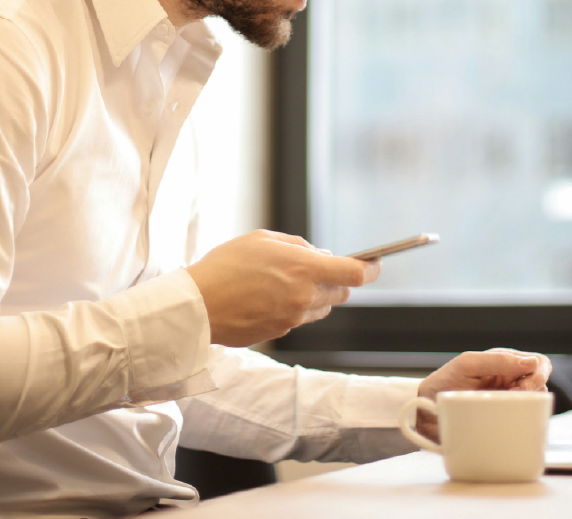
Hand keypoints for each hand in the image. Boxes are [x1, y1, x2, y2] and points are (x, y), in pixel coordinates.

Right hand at [186, 230, 380, 346]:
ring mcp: (293, 319)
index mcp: (304, 269)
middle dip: (337, 280)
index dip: (371, 268)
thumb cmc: (225, 266)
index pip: (355, 274)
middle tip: (317, 268)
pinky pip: (299, 319)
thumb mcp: (263, 240)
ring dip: (316, 295)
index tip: (375, 263)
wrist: (196, 306)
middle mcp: (304, 297)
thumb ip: (298, 246)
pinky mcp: (280, 333)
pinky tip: (268, 298)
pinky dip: (294, 308)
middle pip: (342, 292)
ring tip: (284, 282)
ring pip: (322, 307)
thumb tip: (320, 255)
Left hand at [414, 348, 551, 442]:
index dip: (538, 372)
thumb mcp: (468, 364)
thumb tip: (531, 363)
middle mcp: (510, 381)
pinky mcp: (503, 420)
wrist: (424, 411)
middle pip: (541, 382)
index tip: (525, 384)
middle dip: (536, 388)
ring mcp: (507, 401)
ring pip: (536, 402)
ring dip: (529, 404)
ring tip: (508, 406)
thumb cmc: (444, 382)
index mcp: (504, 362)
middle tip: (518, 395)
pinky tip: (510, 420)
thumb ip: (497, 360)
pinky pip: (524, 420)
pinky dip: (523, 420)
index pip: (537, 362)